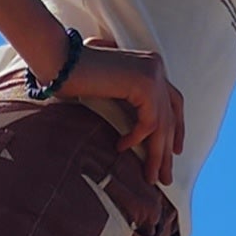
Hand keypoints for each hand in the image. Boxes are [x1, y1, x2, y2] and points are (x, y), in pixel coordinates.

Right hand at [57, 42, 182, 186]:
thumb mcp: (106, 89)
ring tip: (150, 177)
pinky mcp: (144, 83)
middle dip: (167, 148)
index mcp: (149, 65)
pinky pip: (149, 122)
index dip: (177, 127)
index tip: (175, 151)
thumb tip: (136, 131)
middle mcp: (155, 67)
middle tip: (165, 176)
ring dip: (157, 154)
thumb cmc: (72, 74)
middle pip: (171, 115)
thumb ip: (124, 100)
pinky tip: (121, 147)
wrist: (58, 58)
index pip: (173, 101)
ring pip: (162, 123)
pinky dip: (136, 138)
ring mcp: (152, 73)